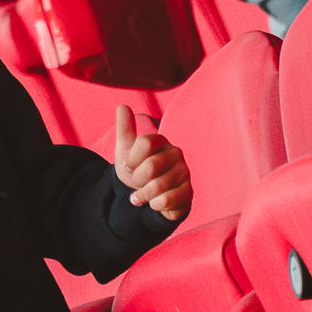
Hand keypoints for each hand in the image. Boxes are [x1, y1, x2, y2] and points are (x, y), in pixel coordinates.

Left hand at [113, 104, 192, 221]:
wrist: (145, 197)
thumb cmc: (136, 171)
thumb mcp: (125, 151)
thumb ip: (124, 129)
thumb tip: (123, 106)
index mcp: (161, 141)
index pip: (146, 142)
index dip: (132, 159)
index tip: (130, 167)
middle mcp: (176, 154)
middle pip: (151, 167)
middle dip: (137, 180)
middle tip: (137, 182)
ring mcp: (185, 173)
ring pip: (158, 186)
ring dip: (143, 195)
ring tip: (143, 194)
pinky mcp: (188, 193)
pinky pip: (166, 201)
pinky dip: (154, 205)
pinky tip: (154, 202)